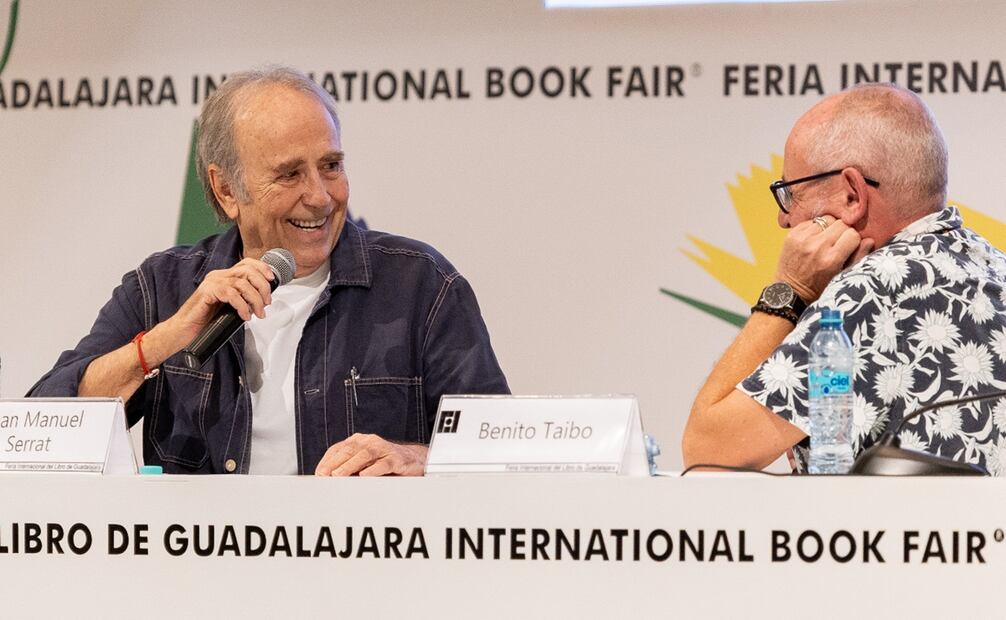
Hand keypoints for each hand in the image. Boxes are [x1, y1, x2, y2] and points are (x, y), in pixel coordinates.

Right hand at [157, 258, 275, 352]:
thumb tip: (263, 300)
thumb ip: (242, 299)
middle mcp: (218, 276)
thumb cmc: (205, 321)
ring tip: (258, 313)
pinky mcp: (206, 292)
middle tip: (266, 303)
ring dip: (255, 299)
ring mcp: (211, 283)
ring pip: (242, 283)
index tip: (272, 279)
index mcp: (224, 276)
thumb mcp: (229, 307)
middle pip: (247, 271)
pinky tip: (245, 315)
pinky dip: (242, 305)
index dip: (262, 268)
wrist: (183, 330)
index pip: (246, 263)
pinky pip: (231, 294)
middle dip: (262, 287)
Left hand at [315, 434, 427, 476]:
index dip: (327, 460)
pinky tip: (364, 475)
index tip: (319, 473)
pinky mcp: (396, 459)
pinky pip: (383, 464)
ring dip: (350, 466)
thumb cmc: (384, 463)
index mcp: (359, 441)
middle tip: (326, 475)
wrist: (413, 461)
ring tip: (339, 475)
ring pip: (364, 455)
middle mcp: (370, 442)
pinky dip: (373, 469)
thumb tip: (328, 479)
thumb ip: (348, 468)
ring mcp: (384, 449)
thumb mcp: (363, 465)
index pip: (338, 448)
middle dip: (335, 463)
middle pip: (349, 449)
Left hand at [774, 215, 873, 302]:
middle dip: (843, 232)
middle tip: (837, 243)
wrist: (790, 290)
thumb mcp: (841, 277)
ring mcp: (802, 239)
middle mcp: (816, 246)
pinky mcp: (791, 235)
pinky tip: (813, 239)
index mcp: (831, 259)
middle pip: (841, 224)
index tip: (849, 247)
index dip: (853, 240)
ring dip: (829, 228)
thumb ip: (858, 258)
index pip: (853, 234)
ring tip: (825, 240)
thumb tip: (869, 240)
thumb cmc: (818, 287)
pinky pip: (811, 221)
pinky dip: (815, 228)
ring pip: (826, 219)